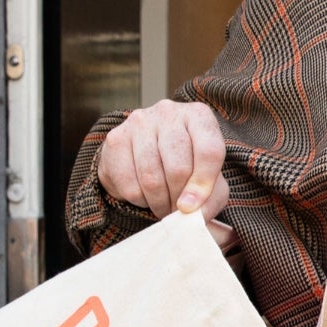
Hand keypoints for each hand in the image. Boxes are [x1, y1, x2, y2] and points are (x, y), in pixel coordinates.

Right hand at [97, 99, 229, 224]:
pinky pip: (128, 183)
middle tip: (177, 211)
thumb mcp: (210, 180)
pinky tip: (144, 194)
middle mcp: (169, 113)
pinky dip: (138, 199)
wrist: (145, 151)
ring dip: (159, 202)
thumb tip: (192, 213)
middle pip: (178, 168)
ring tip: (163, 206)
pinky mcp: (116, 138)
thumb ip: (210, 199)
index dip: (203, 184)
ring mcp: (140, 122)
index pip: (209, 151)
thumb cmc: (186, 165)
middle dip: (178, 198)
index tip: (193, 207)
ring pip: (151, 177)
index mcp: (199, 117)